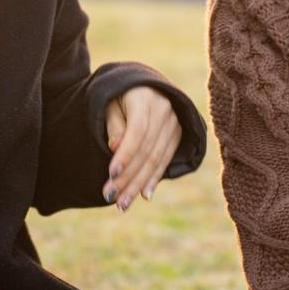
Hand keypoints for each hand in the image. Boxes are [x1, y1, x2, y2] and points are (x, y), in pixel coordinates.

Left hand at [103, 86, 181, 211]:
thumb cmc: (120, 96)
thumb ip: (114, 125)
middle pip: (147, 150)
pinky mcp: (178, 135)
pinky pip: (165, 160)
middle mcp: (165, 110)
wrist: (144, 85)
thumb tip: (115, 147)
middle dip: (128, 177)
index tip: (111, 175)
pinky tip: (144, 195)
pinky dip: (153, 179)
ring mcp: (174, 123)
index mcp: (146, 99)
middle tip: (111, 198)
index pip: (137, 132)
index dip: (125, 155)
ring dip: (139, 184)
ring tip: (122, 203)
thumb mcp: (110, 104)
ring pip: (156, 159)